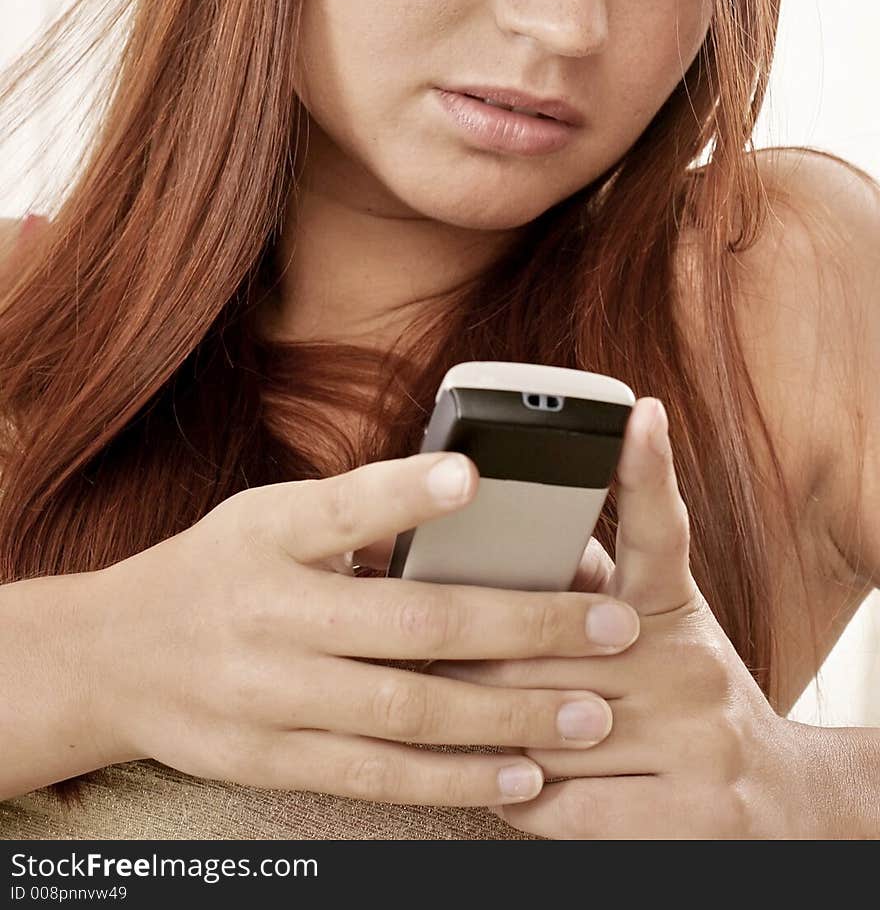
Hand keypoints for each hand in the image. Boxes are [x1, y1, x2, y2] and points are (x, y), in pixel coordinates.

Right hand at [88, 450, 640, 809]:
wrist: (116, 656)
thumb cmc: (221, 567)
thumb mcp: (270, 515)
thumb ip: (356, 511)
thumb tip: (467, 498)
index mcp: (272, 535)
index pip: (344, 509)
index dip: (407, 493)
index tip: (473, 476)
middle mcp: (272, 616)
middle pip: (411, 624)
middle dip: (524, 627)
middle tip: (613, 625)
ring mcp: (271, 698)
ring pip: (407, 712)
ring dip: (509, 716)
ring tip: (590, 714)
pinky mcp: (272, 761)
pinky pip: (376, 776)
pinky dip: (453, 777)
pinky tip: (518, 773)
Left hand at [429, 398, 807, 838]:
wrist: (779, 797)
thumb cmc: (684, 696)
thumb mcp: (655, 627)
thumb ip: (590, 580)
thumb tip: (503, 528)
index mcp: (673, 608)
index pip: (661, 529)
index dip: (649, 468)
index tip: (637, 413)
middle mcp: (691, 664)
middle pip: (543, 647)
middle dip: (470, 654)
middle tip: (410, 645)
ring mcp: (697, 740)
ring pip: (543, 728)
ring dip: (482, 729)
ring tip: (441, 716)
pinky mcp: (692, 816)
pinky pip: (563, 804)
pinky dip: (518, 795)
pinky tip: (502, 780)